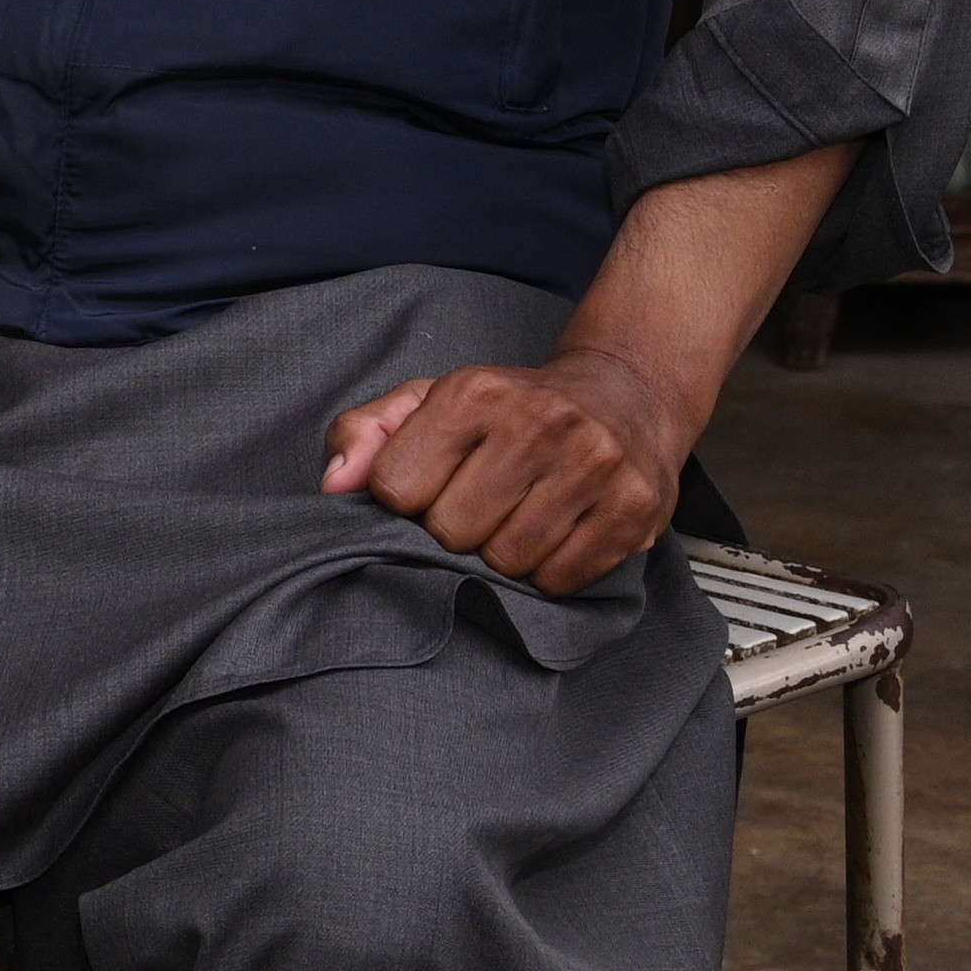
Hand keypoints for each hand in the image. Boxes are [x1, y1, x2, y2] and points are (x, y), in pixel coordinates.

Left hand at [325, 142, 860, 594]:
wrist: (628, 393)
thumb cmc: (513, 407)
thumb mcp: (432, 400)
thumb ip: (368, 433)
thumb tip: (335, 484)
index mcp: (475, 392)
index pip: (396, 486)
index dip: (405, 498)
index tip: (431, 486)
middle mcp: (539, 422)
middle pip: (451, 531)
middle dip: (455, 530)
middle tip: (481, 506)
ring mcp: (595, 464)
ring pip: (508, 560)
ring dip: (504, 554)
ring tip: (520, 518)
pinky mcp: (636, 506)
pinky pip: (562, 578)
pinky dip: (551, 570)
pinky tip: (558, 533)